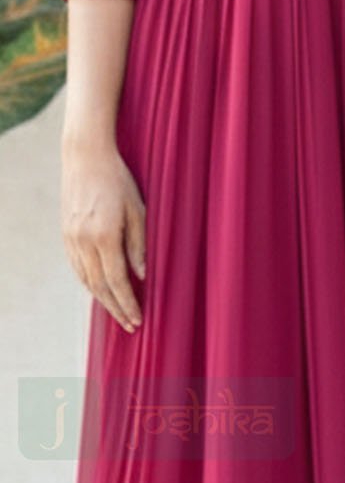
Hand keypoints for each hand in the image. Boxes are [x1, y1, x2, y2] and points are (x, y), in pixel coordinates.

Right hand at [61, 137, 145, 333]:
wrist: (86, 158)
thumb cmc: (118, 179)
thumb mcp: (138, 209)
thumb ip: (139, 244)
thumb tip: (141, 275)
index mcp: (104, 235)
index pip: (116, 281)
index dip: (128, 303)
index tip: (138, 319)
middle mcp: (83, 241)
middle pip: (99, 287)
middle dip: (116, 308)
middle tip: (130, 325)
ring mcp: (71, 239)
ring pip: (86, 279)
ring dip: (102, 299)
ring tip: (118, 311)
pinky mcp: (65, 234)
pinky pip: (77, 267)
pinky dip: (89, 282)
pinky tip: (100, 289)